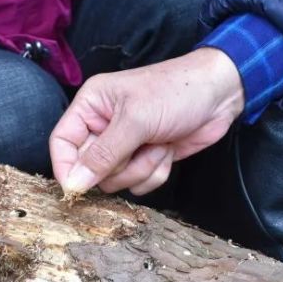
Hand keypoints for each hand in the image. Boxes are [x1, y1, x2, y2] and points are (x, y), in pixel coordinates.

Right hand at [50, 48, 243, 195]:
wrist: (220, 94)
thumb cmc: (177, 92)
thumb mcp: (136, 120)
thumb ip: (103, 154)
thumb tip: (74, 182)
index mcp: (91, 106)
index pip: (62, 142)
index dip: (66, 167)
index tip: (76, 189)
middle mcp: (103, 126)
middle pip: (89, 168)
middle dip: (118, 166)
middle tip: (139, 147)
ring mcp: (126, 145)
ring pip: (116, 179)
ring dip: (141, 168)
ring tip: (158, 143)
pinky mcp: (146, 158)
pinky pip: (139, 183)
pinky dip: (156, 172)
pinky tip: (167, 149)